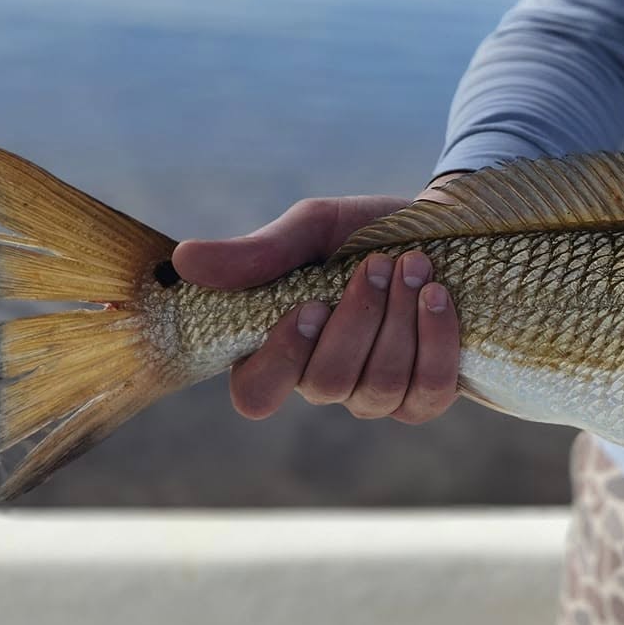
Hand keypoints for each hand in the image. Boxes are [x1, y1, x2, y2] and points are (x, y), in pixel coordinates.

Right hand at [171, 194, 460, 424]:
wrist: (440, 227)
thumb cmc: (363, 233)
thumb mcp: (311, 229)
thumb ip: (257, 253)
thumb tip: (183, 260)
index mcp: (279, 348)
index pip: (256, 395)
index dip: (281, 360)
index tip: (309, 306)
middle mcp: (322, 381)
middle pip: (326, 384)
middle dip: (358, 319)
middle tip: (376, 264)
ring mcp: (373, 395)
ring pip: (378, 389)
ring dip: (399, 321)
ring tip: (413, 266)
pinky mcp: (423, 396)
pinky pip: (426, 394)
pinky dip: (435, 342)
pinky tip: (436, 297)